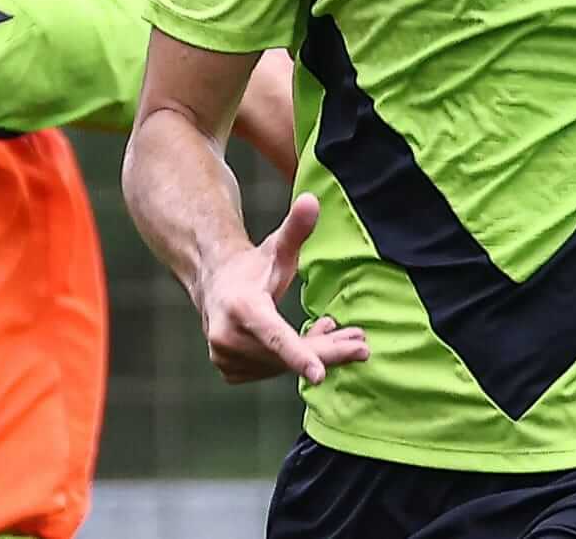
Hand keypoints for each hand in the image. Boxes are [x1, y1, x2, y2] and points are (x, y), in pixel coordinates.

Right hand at [194, 193, 369, 385]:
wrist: (214, 282)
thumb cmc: (253, 266)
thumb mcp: (276, 248)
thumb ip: (296, 228)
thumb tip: (312, 200)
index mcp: (241, 307)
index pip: (275, 335)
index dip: (299, 355)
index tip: (320, 375)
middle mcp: (228, 337)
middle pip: (288, 355)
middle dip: (327, 352)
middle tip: (361, 347)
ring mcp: (225, 357)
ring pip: (283, 366)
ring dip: (314, 353)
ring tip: (336, 333)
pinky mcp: (229, 370)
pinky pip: (272, 372)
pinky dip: (294, 360)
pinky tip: (309, 342)